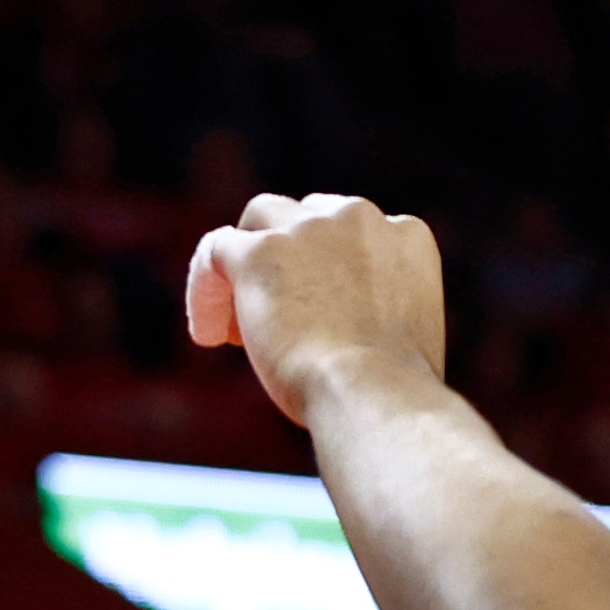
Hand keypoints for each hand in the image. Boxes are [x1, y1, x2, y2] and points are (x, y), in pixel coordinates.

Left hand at [183, 192, 449, 422]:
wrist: (371, 392)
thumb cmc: (391, 387)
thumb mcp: (406, 331)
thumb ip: (377, 305)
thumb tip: (342, 322)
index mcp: (405, 235)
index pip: (349, 232)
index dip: (323, 269)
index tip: (314, 315)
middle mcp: (358, 218)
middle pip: (303, 217)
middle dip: (285, 259)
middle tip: (274, 317)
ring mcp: (306, 229)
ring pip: (258, 221)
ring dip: (244, 264)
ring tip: (235, 327)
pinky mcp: (259, 251)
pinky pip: (214, 251)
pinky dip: (204, 292)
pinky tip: (207, 336)